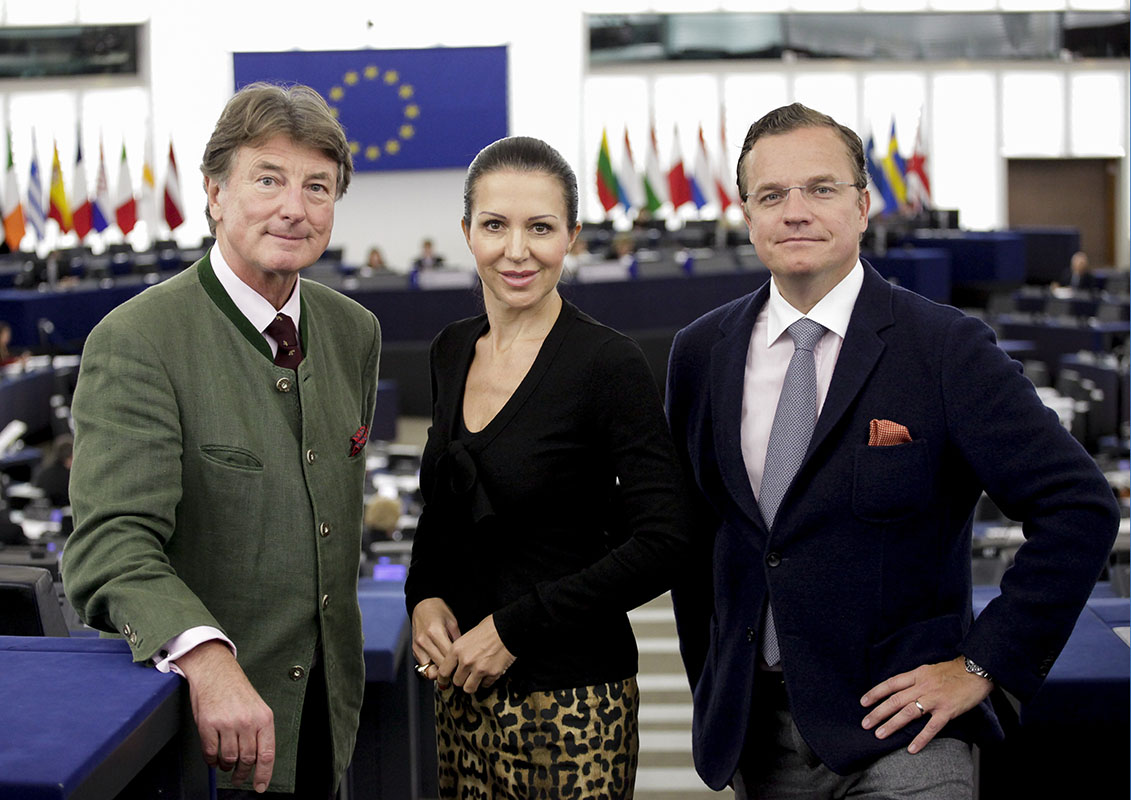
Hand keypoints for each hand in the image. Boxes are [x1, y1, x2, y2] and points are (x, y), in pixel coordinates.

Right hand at [175, 640, 274, 791]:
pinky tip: (213, 759)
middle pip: (247, 759)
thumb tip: (259, 759)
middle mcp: (247, 721)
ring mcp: (227, 723)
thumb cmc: (236, 690)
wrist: (216, 671)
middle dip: (243, 773)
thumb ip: (259, 732)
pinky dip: (211, 760)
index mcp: (264, 718)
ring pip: (229, 758)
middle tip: (239, 778)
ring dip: (227, 766)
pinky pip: (210, 752)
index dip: (264, 774)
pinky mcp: (208, 724)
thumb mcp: (257, 708)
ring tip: (226, 765)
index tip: (260, 787)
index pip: (267, 754)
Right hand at [411, 597, 460, 683]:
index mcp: (435, 632)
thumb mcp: (453, 623)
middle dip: (450, 671)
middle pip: (439, 665)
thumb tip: (462, 657)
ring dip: (440, 672)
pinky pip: (423, 666)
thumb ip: (457, 640)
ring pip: (429, 669)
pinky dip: (432, 668)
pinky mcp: (414, 650)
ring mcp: (417, 646)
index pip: (448, 656)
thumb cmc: (439, 612)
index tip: (465, 668)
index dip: (457, 664)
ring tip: (449, 670)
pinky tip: (440, 664)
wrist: (423, 605)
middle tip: (459, 672)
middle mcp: (424, 641)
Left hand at [436, 614, 515, 692]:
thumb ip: (459, 652)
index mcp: (456, 649)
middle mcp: (466, 661)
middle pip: (457, 682)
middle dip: (462, 679)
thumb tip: (454, 665)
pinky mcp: (492, 673)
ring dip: (473, 683)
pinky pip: (485, 685)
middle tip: (467, 674)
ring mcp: (479, 669)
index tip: (445, 681)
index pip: (443, 672)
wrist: (508, 628)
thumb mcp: (467, 637)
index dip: (444, 678)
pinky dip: (487, 680)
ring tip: (477, 677)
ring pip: (469, 688)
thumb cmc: (489, 628)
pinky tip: (489, 671)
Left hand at [860, 656, 992, 753]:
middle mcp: (923, 686)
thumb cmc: (954, 671)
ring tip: (879, 734)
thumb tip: (900, 689)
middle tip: (865, 724)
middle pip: (895, 700)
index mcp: (917, 674)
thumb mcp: (930, 670)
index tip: (863, 702)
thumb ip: (916, 680)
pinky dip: (921, 738)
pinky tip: (911, 748)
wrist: (977, 670)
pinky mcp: (948, 710)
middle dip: (878, 712)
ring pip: (908, 713)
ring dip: (892, 725)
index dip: (875, 693)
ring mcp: (935, 699)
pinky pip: (932, 727)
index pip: (891, 684)